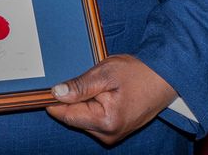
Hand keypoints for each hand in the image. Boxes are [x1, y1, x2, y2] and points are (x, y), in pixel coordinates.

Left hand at [45, 54, 177, 144]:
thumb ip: (80, 86)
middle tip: (85, 79)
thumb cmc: (138, 73)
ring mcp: (112, 135)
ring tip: (100, 84)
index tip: (43, 88)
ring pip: (82, 117)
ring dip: (83, 100)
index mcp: (106, 122)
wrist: (163, 78)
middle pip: (73, 117)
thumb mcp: (106, 73)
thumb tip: (56, 94)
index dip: (53, 101)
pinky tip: (103, 92)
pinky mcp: (114, 130)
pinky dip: (92, 104)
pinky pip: (92, 117)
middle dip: (72, 98)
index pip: (66, 115)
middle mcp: (108, 134)